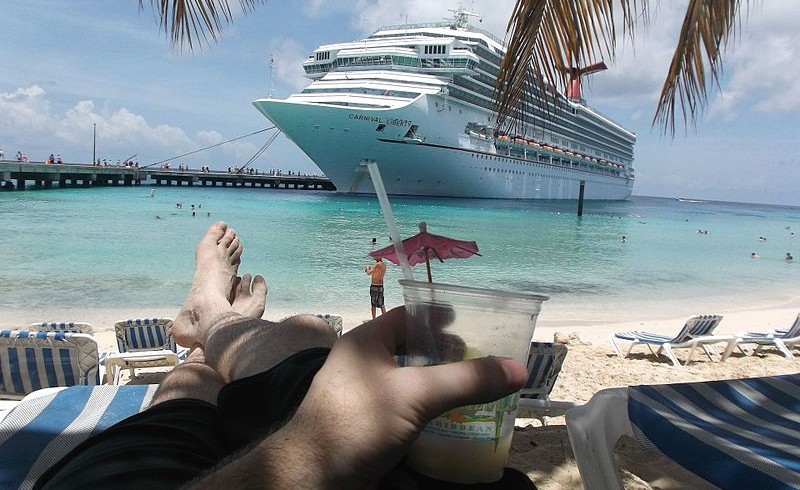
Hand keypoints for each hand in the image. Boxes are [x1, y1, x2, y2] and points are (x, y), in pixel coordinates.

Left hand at [284, 307, 526, 487]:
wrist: (316, 479)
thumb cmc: (359, 422)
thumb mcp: (416, 394)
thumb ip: (466, 380)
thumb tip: (518, 369)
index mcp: (365, 343)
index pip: (408, 317)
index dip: (440, 318)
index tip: (474, 325)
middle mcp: (364, 366)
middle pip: (413, 353)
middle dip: (448, 359)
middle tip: (483, 364)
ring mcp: (366, 400)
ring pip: (411, 387)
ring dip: (441, 391)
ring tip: (477, 395)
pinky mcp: (370, 430)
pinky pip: (406, 415)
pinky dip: (430, 418)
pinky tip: (454, 426)